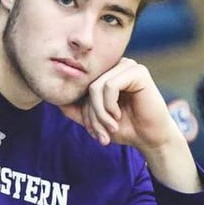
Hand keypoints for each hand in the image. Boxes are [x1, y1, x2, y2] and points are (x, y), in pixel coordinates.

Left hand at [60, 57, 200, 190]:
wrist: (149, 138)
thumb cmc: (124, 127)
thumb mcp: (93, 119)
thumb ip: (74, 109)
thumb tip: (53, 99)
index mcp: (105, 74)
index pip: (80, 86)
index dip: (82, 110)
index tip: (92, 130)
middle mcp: (115, 66)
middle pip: (86, 87)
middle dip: (91, 115)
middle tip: (101, 133)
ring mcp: (127, 66)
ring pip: (95, 87)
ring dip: (99, 113)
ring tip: (110, 127)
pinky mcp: (137, 71)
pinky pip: (109, 86)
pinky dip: (110, 106)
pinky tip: (119, 116)